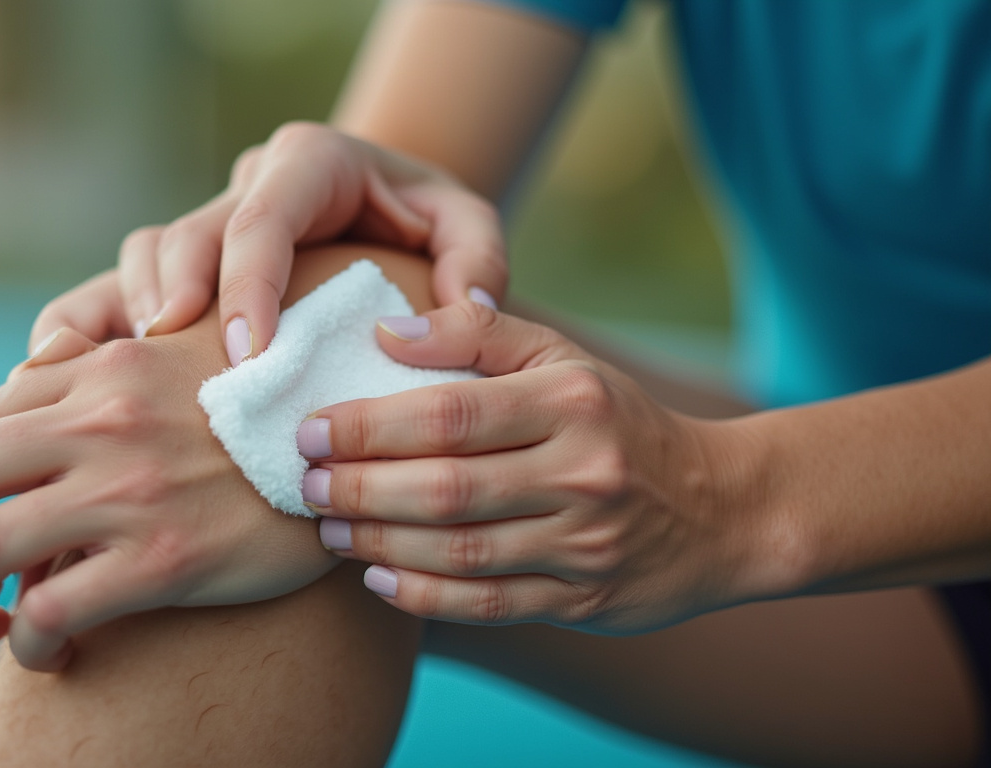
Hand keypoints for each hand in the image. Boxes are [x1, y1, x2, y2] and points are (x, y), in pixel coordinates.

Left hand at [0, 323, 338, 671]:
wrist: (370, 454)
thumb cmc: (285, 411)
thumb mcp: (203, 357)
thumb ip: (125, 362)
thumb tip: (48, 379)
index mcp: (113, 368)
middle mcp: (106, 421)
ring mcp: (129, 492)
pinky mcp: (162, 561)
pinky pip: (50, 609)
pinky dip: (29, 641)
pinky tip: (52, 651)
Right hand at [29, 121, 507, 364]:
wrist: (385, 205)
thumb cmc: (426, 217)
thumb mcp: (468, 223)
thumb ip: (477, 259)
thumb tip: (462, 315)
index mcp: (310, 162)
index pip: (264, 219)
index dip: (246, 285)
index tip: (244, 353)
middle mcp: (248, 186)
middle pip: (189, 234)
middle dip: (173, 298)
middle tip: (170, 365)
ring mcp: (212, 223)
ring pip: (146, 255)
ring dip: (135, 315)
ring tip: (138, 380)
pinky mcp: (188, 261)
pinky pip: (124, 283)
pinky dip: (102, 327)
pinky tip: (87, 381)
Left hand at [299, 301, 765, 633]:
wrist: (720, 508)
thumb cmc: (616, 420)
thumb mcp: (562, 359)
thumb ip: (475, 334)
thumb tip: (382, 332)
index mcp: (571, 401)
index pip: (450, 413)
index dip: (369, 425)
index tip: (310, 428)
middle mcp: (582, 473)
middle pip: (446, 487)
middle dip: (361, 488)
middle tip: (305, 483)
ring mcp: (586, 543)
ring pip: (460, 551)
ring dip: (379, 542)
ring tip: (328, 526)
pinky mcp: (584, 599)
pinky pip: (489, 604)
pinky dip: (425, 595)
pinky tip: (378, 578)